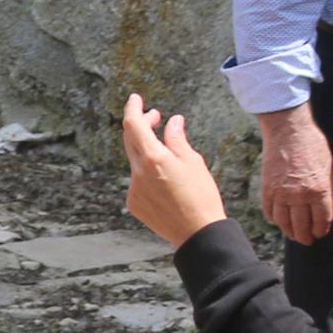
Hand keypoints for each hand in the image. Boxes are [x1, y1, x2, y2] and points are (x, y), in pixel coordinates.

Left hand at [119, 94, 230, 247]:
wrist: (199, 233)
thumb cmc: (202, 196)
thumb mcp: (194, 162)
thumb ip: (177, 139)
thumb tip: (172, 121)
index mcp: (153, 159)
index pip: (133, 125)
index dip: (133, 108)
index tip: (136, 99)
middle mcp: (138, 172)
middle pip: (131, 140)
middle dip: (141, 126)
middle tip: (155, 118)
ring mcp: (133, 188)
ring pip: (135, 161)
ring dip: (147, 152)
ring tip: (169, 155)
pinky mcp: (134, 202)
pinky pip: (137, 180)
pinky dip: (148, 173)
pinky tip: (166, 182)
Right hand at [255, 104, 332, 245]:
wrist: (288, 130)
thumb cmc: (311, 145)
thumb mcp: (329, 167)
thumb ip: (331, 190)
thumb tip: (332, 207)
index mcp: (319, 190)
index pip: (322, 219)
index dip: (322, 230)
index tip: (320, 233)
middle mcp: (299, 195)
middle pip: (302, 225)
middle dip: (306, 236)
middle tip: (307, 240)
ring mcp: (281, 193)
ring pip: (284, 222)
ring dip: (289, 231)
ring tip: (293, 235)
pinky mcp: (267, 188)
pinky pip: (269, 210)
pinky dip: (273, 218)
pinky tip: (277, 221)